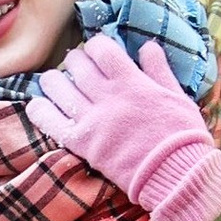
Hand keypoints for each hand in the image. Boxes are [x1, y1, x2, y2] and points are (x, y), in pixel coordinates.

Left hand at [35, 34, 220, 220]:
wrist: (177, 175)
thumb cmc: (182, 136)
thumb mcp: (178, 96)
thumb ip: (159, 70)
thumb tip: (147, 46)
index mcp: (132, 81)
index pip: (102, 50)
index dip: (96, 46)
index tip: (97, 51)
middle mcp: (108, 97)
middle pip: (78, 66)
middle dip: (75, 61)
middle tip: (77, 66)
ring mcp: (93, 120)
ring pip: (59, 89)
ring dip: (53, 80)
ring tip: (54, 81)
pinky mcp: (83, 145)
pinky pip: (52, 123)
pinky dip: (40, 111)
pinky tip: (37, 104)